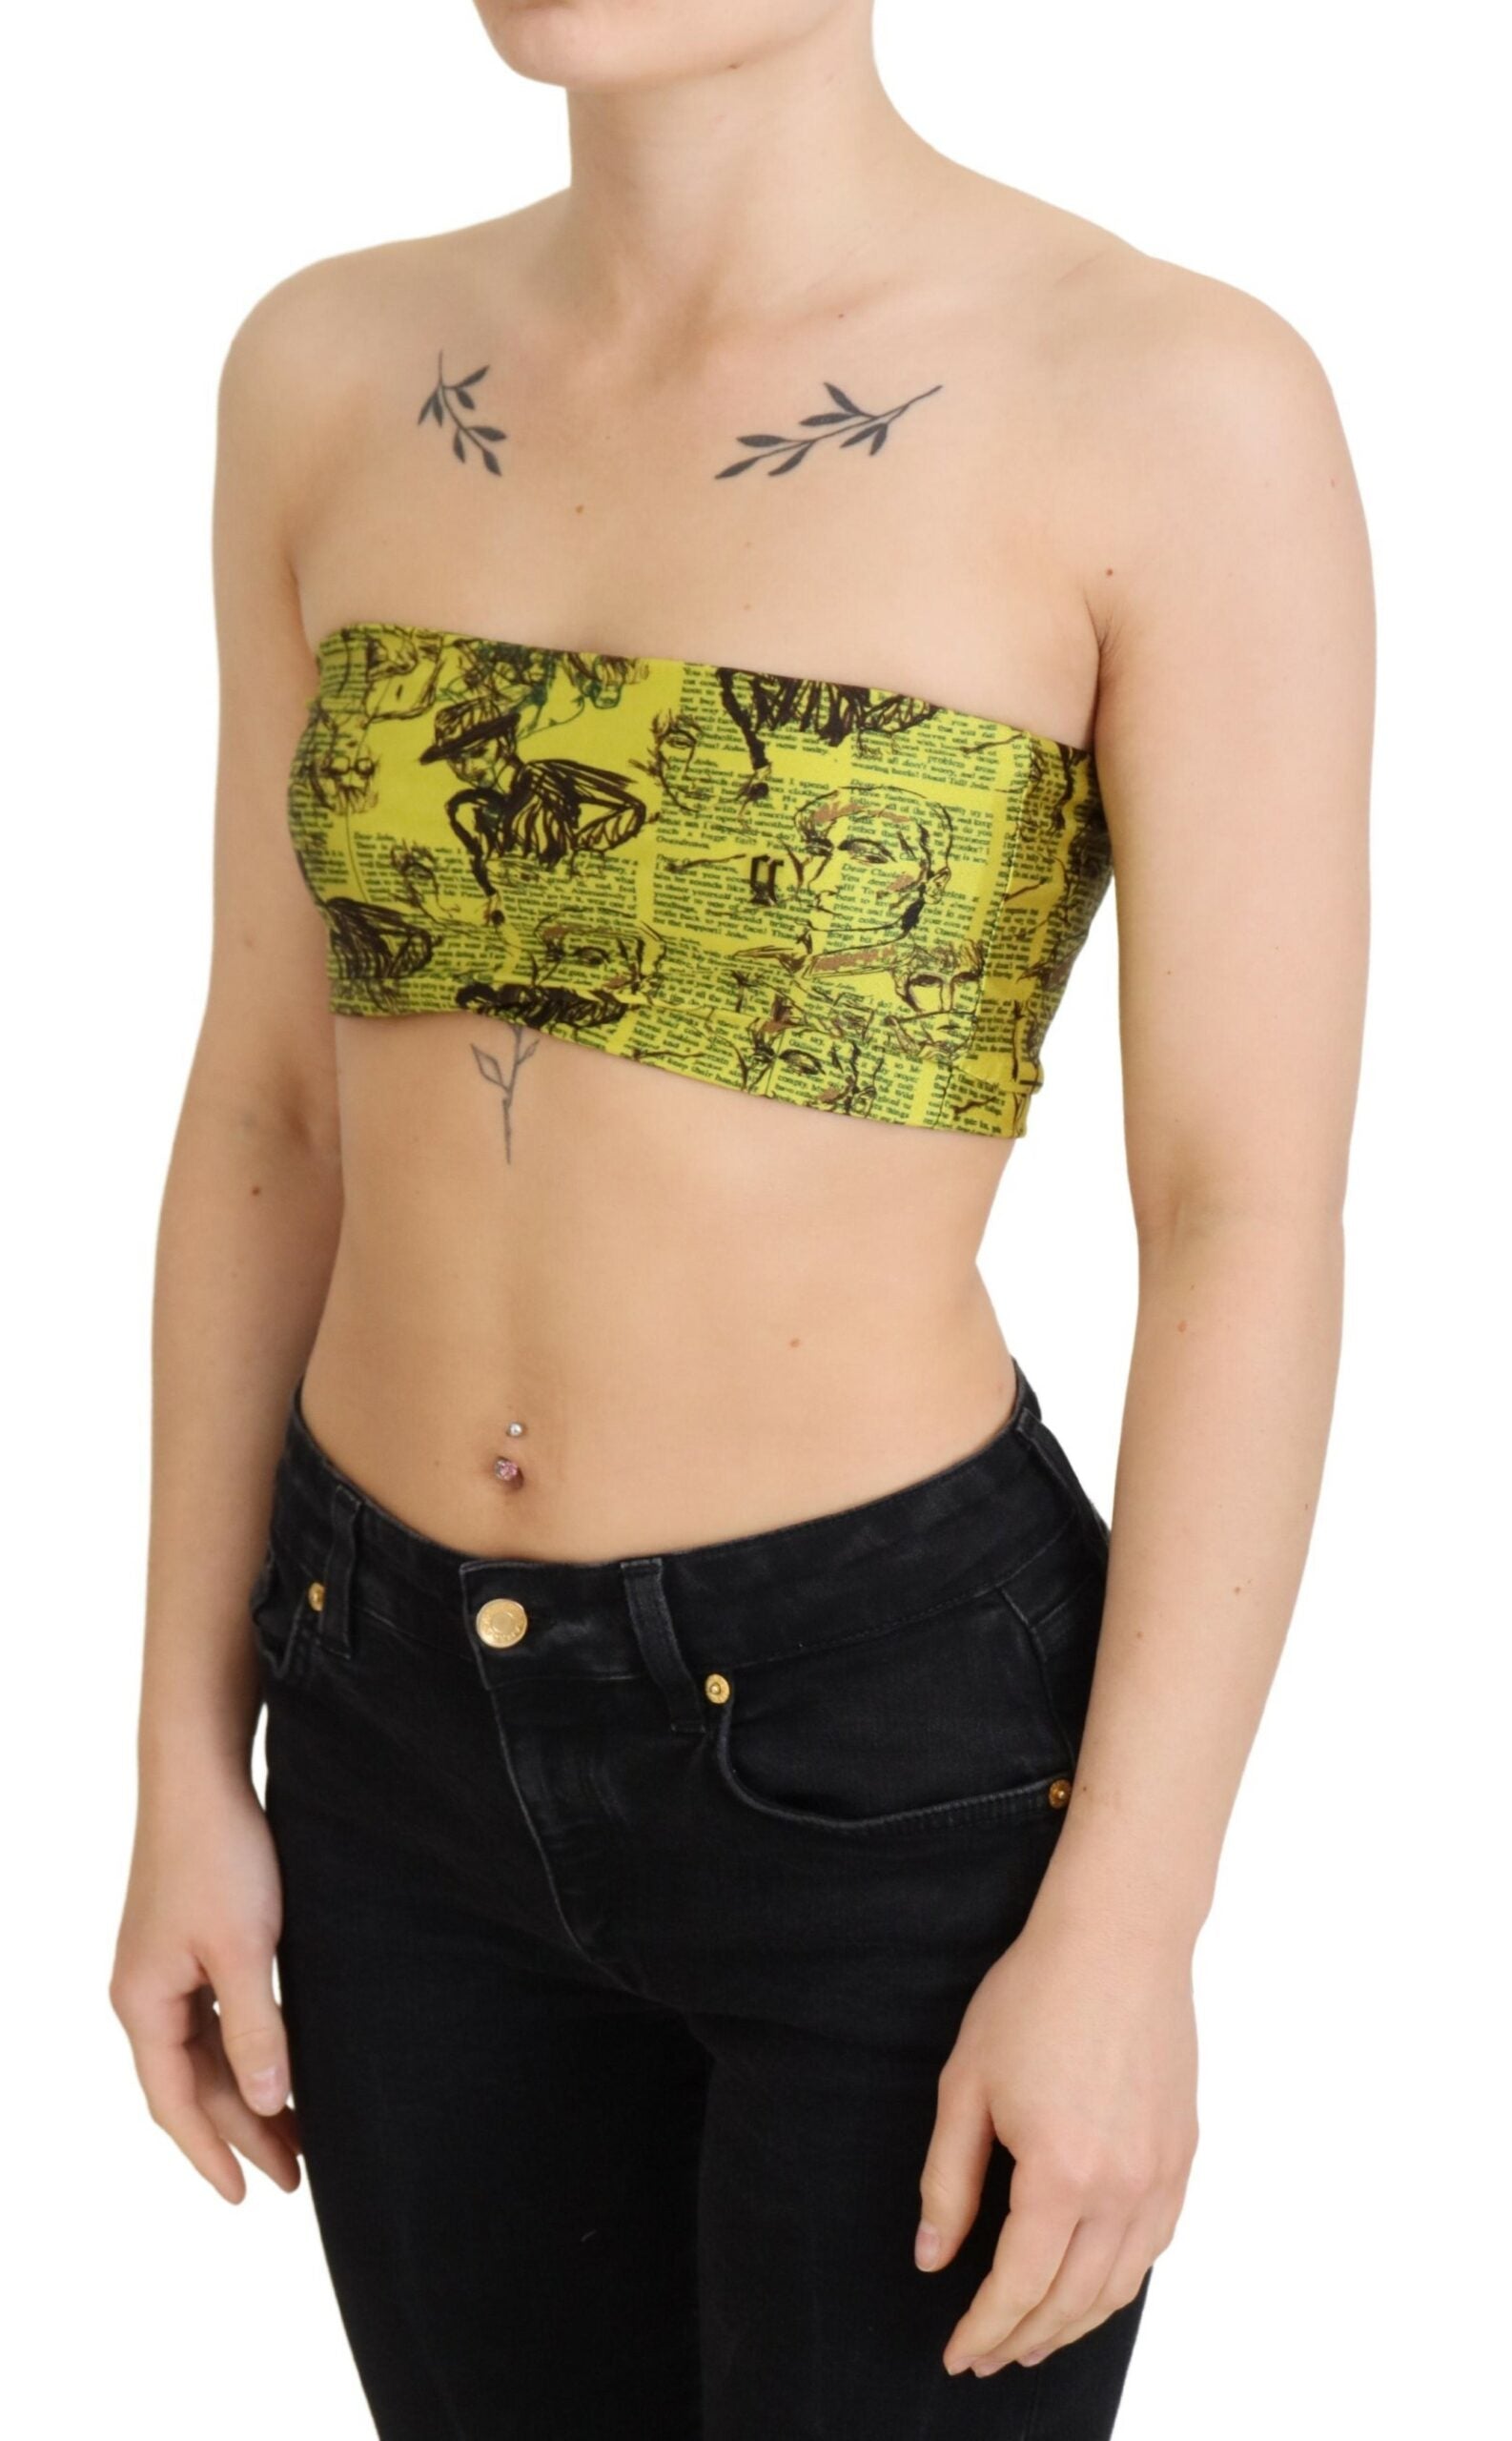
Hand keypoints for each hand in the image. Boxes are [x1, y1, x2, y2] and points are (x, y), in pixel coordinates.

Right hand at [110, 1761, 301, 2202]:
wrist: (200, 1775)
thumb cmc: (219, 1856)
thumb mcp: (245, 1950)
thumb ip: (256, 2030)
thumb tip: (268, 2103)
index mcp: (144, 2003)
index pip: (175, 2103)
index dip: (212, 2153)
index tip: (249, 2196)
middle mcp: (144, 1992)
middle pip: (191, 2084)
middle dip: (241, 2131)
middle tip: (295, 2174)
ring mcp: (163, 1967)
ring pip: (204, 2053)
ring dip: (246, 2092)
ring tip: (296, 2132)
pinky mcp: (186, 1941)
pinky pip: (211, 2018)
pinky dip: (243, 2049)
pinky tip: (277, 2061)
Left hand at [916, 1894, 1198, 2377]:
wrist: (1118, 1938)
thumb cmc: (1035, 1996)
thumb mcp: (967, 2085)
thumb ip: (947, 2182)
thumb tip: (933, 2258)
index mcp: (1061, 2172)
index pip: (1020, 2286)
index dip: (984, 2328)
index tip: (957, 2354)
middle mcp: (1122, 2187)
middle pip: (1072, 2300)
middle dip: (1024, 2339)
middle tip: (987, 2356)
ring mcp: (1162, 2174)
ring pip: (1120, 2285)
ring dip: (1074, 2324)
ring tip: (1033, 2338)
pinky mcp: (1183, 2155)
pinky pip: (1154, 2245)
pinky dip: (1119, 2283)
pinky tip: (1090, 2286)